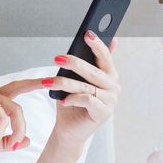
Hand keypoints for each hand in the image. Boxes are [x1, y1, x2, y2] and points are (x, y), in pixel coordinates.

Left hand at [47, 31, 120, 152]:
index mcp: (109, 75)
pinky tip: (63, 101)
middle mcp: (114, 87)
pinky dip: (73, 99)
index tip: (87, 34)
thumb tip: (91, 37)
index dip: (97, 45)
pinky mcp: (104, 113)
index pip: (105, 57)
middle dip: (75, 63)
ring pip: (87, 86)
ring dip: (65, 83)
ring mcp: (111, 101)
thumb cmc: (71, 101)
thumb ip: (85, 61)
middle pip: (94, 71)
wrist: (68, 128)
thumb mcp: (75, 79)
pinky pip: (87, 100)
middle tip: (57, 58)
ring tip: (48, 82)